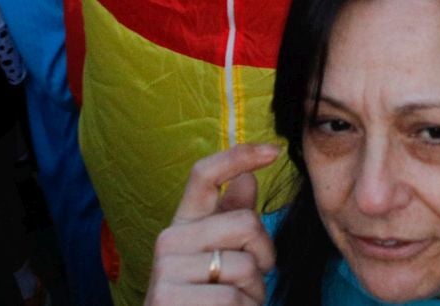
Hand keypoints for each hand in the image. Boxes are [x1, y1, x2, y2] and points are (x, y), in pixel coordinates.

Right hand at [145, 143, 280, 305]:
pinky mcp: (170, 299)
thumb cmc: (203, 300)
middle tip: (254, 280)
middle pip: (246, 222)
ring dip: (255, 293)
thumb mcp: (216, 257)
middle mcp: (168, 240)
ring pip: (245, 265)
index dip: (238, 155)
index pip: (204, 175)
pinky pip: (233, 298)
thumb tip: (248, 179)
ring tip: (237, 305)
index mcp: (182, 224)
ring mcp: (167, 271)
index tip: (272, 149)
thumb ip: (229, 220)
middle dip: (264, 255)